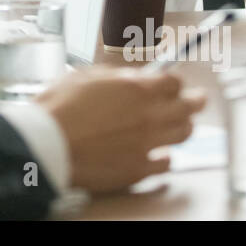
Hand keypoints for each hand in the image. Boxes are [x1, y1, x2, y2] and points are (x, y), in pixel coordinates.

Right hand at [36, 69, 206, 192]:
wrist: (48, 144)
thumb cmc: (59, 108)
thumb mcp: (85, 76)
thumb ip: (116, 76)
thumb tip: (130, 77)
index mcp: (137, 88)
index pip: (174, 81)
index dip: (174, 81)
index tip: (173, 83)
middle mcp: (149, 115)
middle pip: (190, 106)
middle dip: (195, 100)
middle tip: (196, 100)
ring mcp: (147, 143)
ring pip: (184, 133)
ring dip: (183, 126)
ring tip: (179, 125)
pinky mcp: (139, 168)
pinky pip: (166, 162)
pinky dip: (165, 156)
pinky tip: (159, 153)